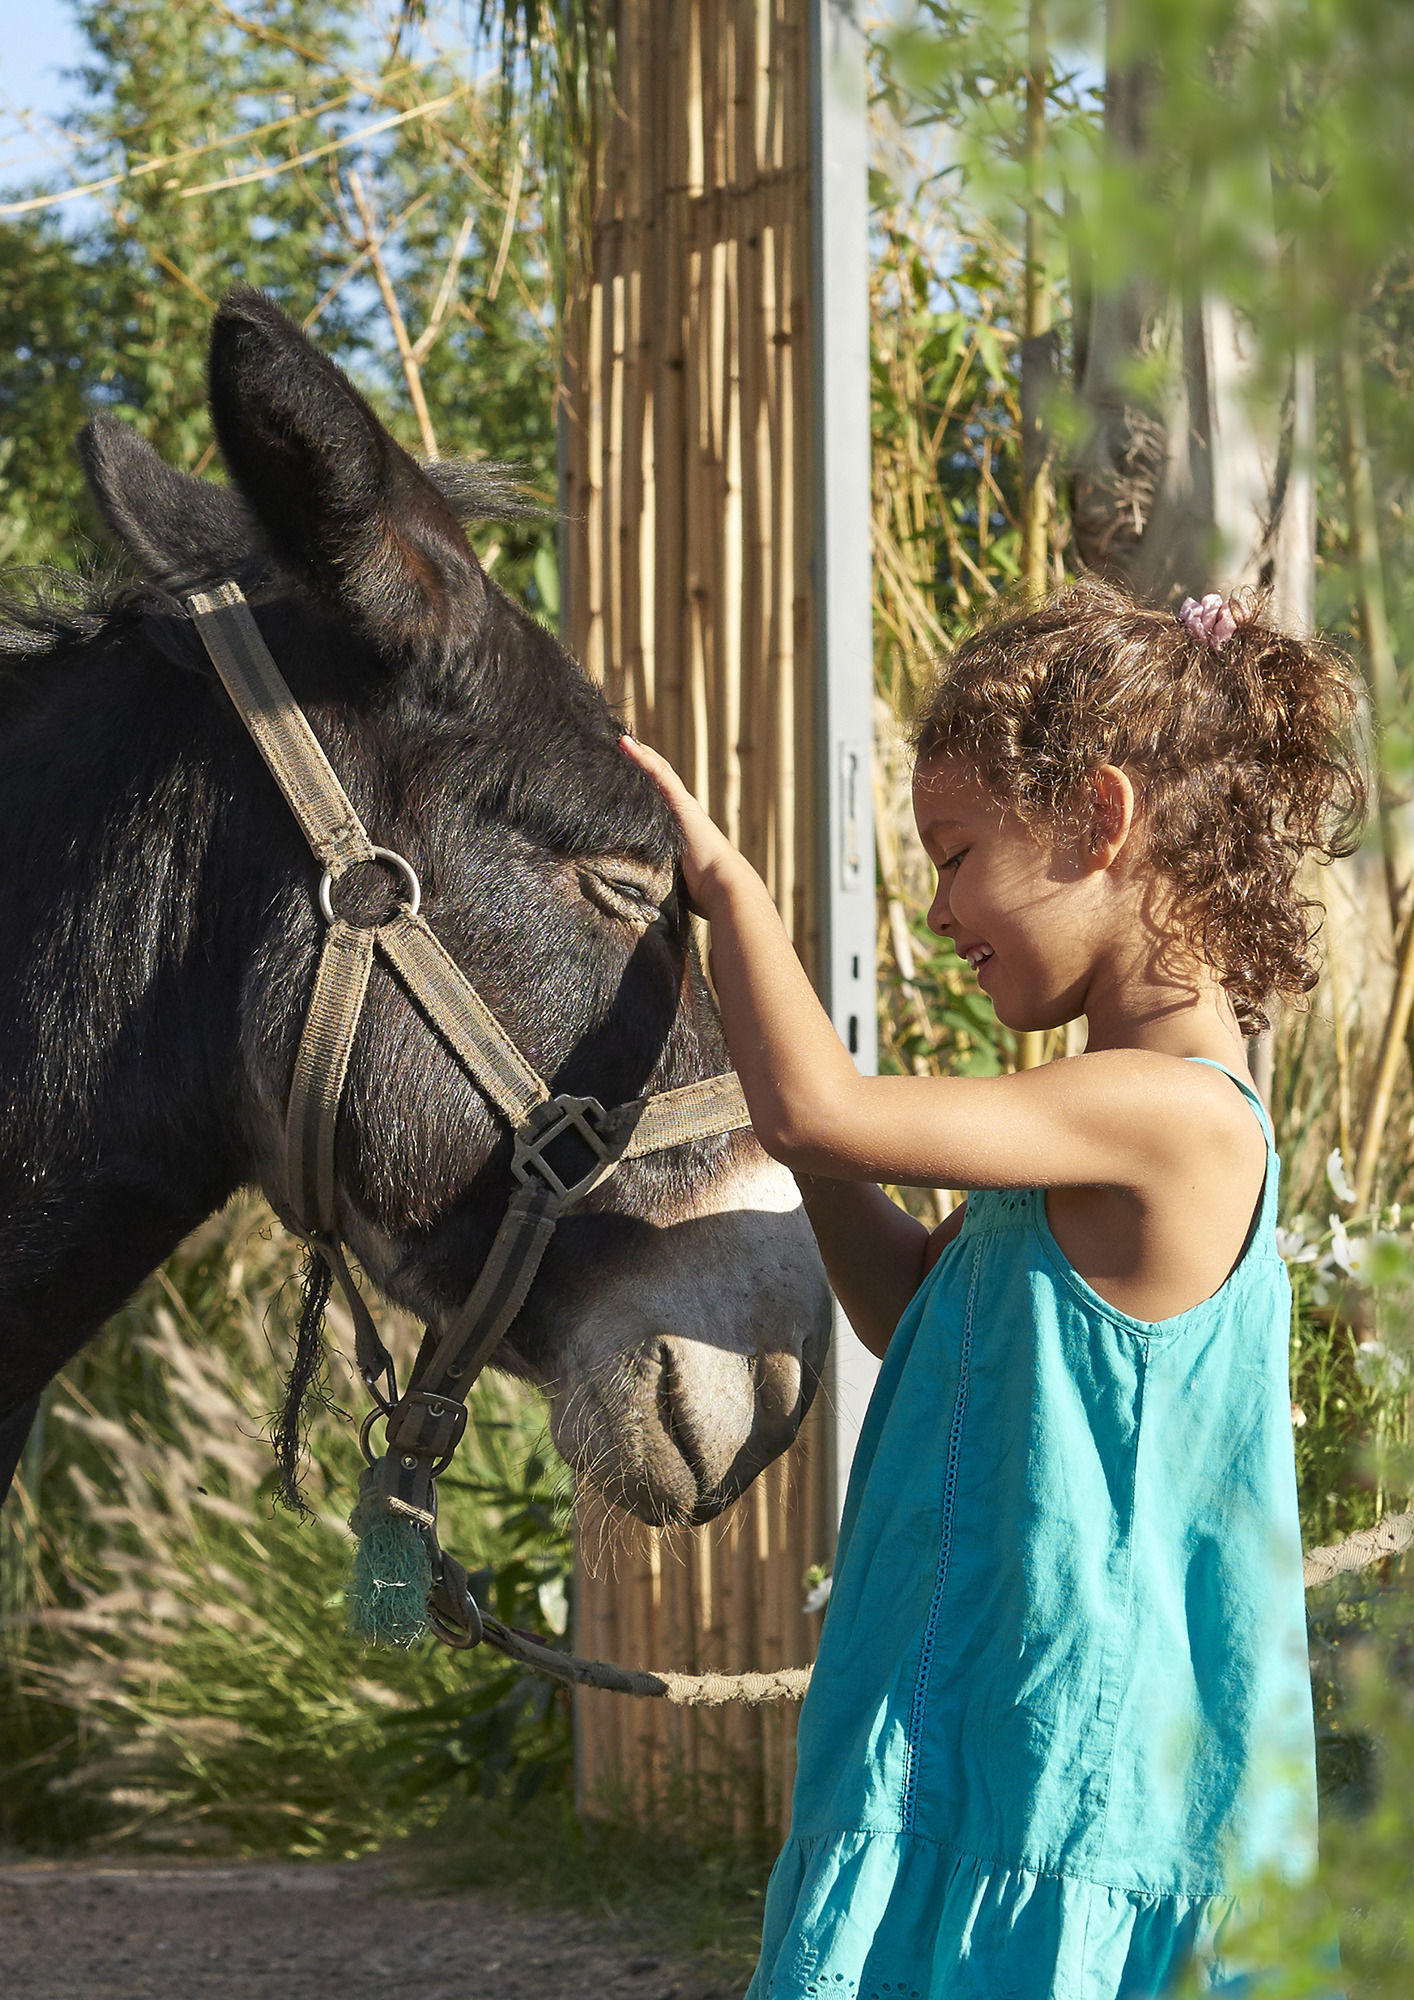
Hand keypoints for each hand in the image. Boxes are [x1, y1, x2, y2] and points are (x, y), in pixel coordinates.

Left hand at [619, 735, 745, 912]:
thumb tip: (646, 899)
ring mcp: (683, 806)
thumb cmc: (706, 893)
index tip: (628, 772)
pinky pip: (658, 774)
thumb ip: (663, 879)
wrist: (726, 887)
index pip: (661, 801)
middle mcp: (684, 813)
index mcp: (682, 829)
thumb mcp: (676, 881)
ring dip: (639, 753)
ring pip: (658, 772)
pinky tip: (624, 743)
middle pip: (660, 780)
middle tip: (620, 745)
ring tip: (619, 738)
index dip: (646, 785)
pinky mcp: (681, 804)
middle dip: (642, 763)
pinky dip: (641, 757)